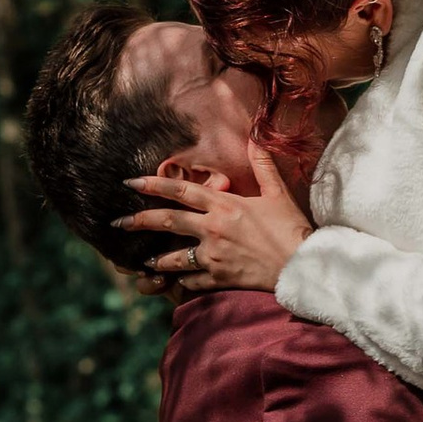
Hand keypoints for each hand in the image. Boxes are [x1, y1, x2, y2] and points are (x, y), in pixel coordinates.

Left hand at [121, 141, 311, 291]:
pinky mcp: (219, 278)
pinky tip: (170, 284)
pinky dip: (180, 283)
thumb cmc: (291, 228)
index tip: (130, 182)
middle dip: (139, 221)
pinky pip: (191, 282)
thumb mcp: (278, 193)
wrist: (303, 265)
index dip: (153, 184)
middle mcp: (213, 229)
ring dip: (155, 259)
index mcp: (224, 205)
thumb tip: (255, 137)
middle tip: (118, 222)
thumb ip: (262, 165)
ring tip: (141, 261)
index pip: (181, 190)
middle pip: (167, 221)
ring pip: (173, 257)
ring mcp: (214, 255)